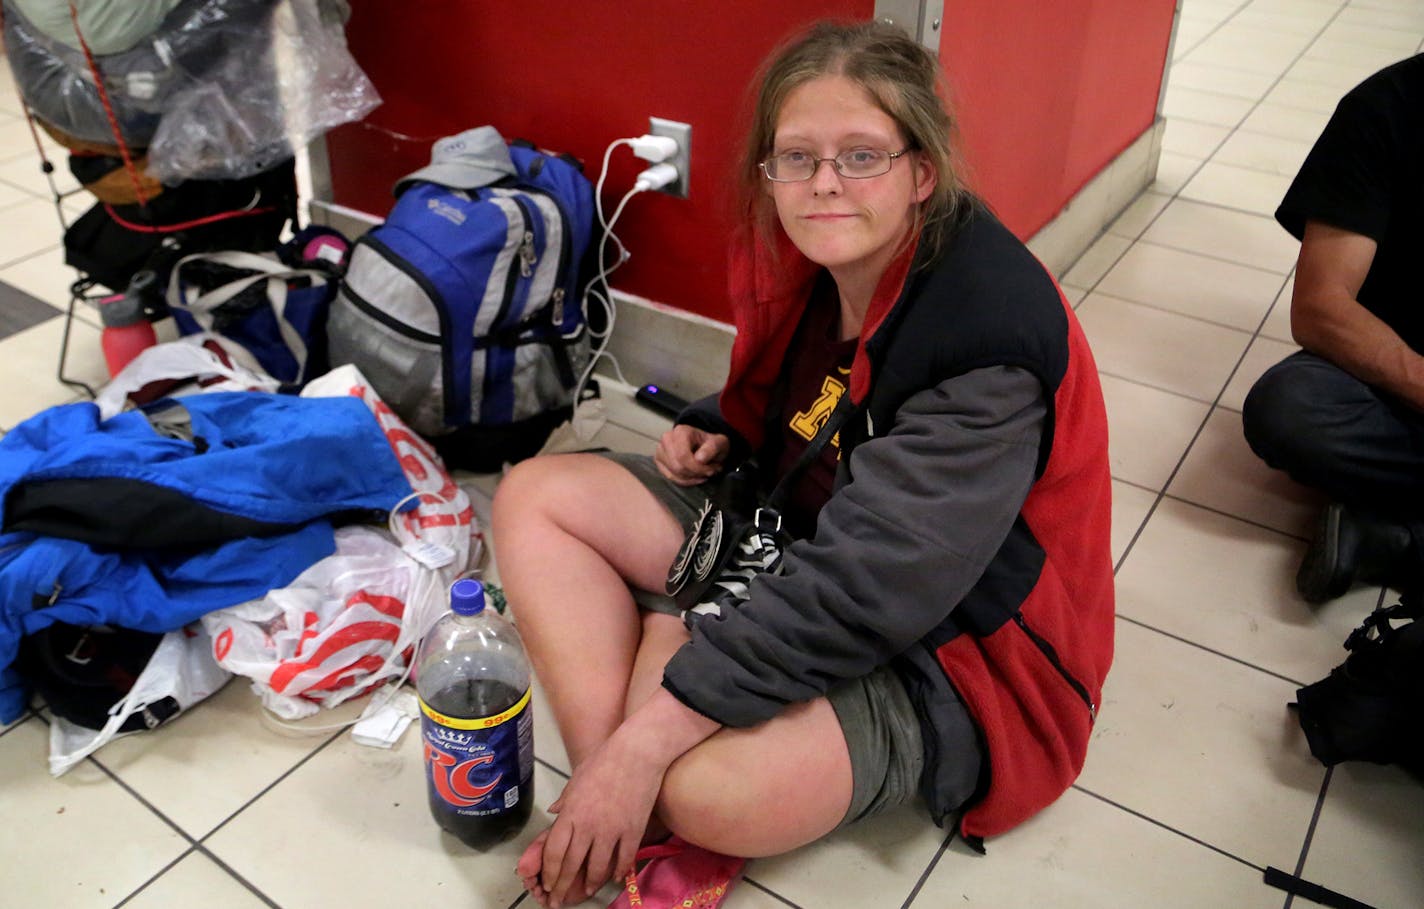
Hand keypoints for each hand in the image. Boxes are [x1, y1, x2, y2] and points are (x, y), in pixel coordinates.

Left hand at [521, 732, 666, 907]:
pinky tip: (615, 878)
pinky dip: (619, 872)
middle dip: (564, 886)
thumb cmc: (605, 759)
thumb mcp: (577, 777)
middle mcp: (589, 826)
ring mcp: (612, 830)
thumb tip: (554, 810)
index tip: (548, 883)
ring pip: (599, 868)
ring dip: (591, 884)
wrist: (638, 752)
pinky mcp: (633, 830)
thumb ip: (565, 799)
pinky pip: (624, 859)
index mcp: (571, 813)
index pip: (555, 852)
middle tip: (559, 900)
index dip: (550, 873)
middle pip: (572, 865)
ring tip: (586, 892)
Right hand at [654, 424, 729, 485]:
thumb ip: (712, 448)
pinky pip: (670, 477)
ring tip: (703, 473)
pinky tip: (695, 477)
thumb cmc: (711, 444)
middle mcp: (667, 439)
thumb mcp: (719, 443)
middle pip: (677, 466)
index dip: (697, 468)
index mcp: (681, 431)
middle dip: (695, 473)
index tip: (711, 470)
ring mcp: (661, 450)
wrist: (705, 444)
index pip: (683, 456)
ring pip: (673, 473)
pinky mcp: (660, 461)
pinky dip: (684, 481)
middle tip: (709, 472)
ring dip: (691, 478)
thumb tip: (699, 459)